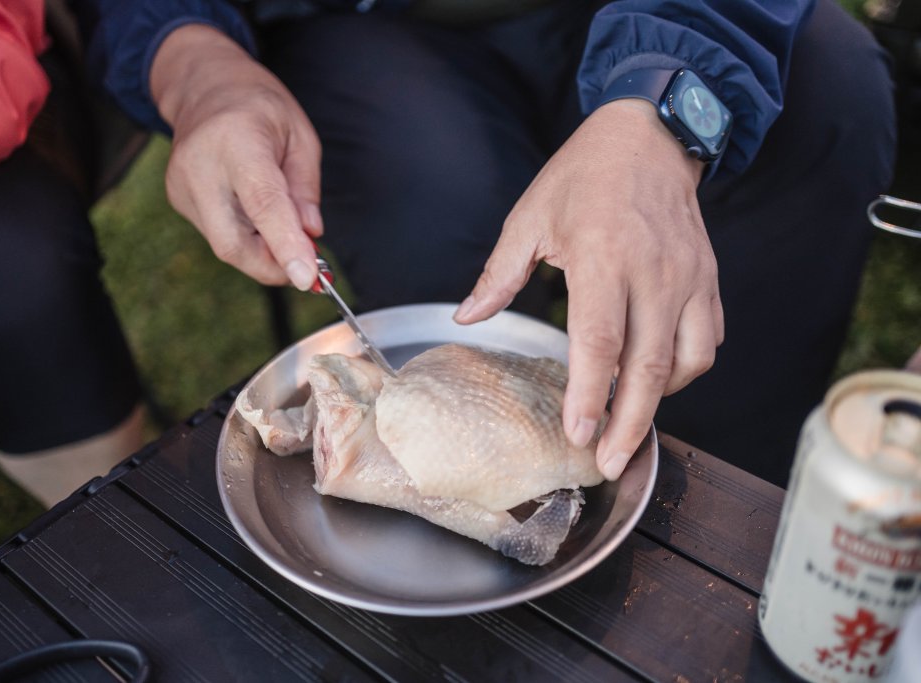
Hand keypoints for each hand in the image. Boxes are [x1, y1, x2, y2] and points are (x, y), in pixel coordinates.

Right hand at [150, 24, 321, 289]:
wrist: (204, 86)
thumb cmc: (258, 107)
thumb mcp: (300, 136)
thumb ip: (305, 189)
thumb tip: (310, 235)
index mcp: (237, 141)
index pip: (262, 204)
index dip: (285, 245)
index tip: (307, 278)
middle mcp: (200, 167)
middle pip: (232, 243)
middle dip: (273, 266)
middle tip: (306, 265)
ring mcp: (182, 186)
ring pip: (225, 245)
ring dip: (262, 252)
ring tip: (284, 229)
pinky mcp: (178, 200)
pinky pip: (218, 234)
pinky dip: (246, 238)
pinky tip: (256, 214)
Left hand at [454, 99, 723, 480]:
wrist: (649, 136)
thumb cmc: (584, 176)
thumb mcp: (529, 216)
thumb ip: (499, 274)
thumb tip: (468, 317)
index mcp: (603, 257)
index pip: (599, 342)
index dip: (589, 395)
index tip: (577, 434)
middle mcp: (653, 272)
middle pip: (648, 367)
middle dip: (630, 424)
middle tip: (610, 463)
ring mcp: (688, 277)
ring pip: (686, 361)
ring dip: (660, 400)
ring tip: (629, 421)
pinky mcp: (709, 279)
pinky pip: (707, 340)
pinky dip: (686, 369)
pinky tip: (659, 378)